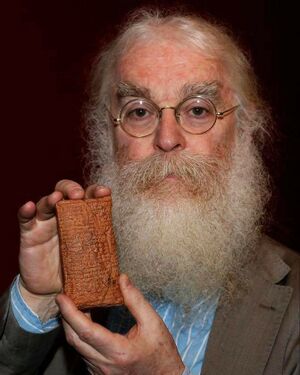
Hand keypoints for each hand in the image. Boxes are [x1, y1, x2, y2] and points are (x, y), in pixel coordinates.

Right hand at [18, 179, 110, 318]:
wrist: (51, 291)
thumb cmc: (75, 271)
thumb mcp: (92, 260)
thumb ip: (103, 255)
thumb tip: (124, 272)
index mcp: (82, 218)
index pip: (88, 198)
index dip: (95, 191)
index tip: (104, 192)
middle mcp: (63, 215)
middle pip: (66, 192)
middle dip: (72, 189)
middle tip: (79, 196)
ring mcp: (46, 222)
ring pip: (46, 201)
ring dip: (52, 197)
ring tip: (57, 199)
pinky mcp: (30, 233)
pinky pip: (25, 218)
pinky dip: (25, 210)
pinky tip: (29, 207)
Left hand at [56, 274, 184, 374]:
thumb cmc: (161, 352)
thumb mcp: (153, 323)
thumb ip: (136, 300)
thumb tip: (122, 279)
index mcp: (118, 351)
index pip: (86, 330)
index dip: (70, 313)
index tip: (62, 298)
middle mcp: (105, 364)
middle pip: (75, 339)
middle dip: (65, 317)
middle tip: (64, 299)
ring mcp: (100, 372)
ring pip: (77, 348)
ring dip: (72, 327)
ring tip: (73, 308)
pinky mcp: (100, 374)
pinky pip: (84, 354)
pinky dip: (80, 337)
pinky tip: (84, 325)